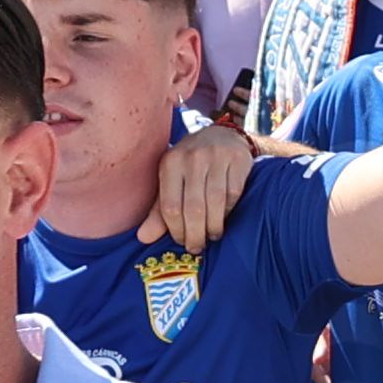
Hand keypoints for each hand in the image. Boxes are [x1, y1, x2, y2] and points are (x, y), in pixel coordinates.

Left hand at [146, 118, 256, 249]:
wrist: (222, 136)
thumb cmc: (192, 165)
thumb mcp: (171, 182)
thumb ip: (158, 211)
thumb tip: (143, 238)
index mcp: (170, 163)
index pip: (170, 206)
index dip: (176, 230)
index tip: (182, 242)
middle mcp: (192, 157)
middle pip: (193, 207)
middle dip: (195, 234)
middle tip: (197, 247)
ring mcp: (216, 156)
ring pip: (215, 201)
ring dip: (214, 225)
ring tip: (212, 236)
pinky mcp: (238, 159)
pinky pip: (233, 193)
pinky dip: (229, 210)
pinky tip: (224, 217)